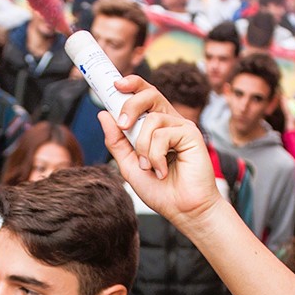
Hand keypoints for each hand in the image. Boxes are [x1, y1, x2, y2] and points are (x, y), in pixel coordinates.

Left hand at [99, 76, 223, 230]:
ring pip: (151, 120)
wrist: (182, 210)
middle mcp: (170, 123)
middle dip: (130, 106)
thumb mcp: (130, 165)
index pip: (144, 96)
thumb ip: (117, 142)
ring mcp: (181, 128)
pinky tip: (163, 170)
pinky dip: (156, 155)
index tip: (115, 84)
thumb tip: (103, 115)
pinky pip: (163, 134)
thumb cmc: (161, 191)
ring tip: (149, 167)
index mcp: (156, 127)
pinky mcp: (191, 135)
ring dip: (143, 147)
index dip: (132, 85)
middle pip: (149, 95)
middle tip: (122, 125)